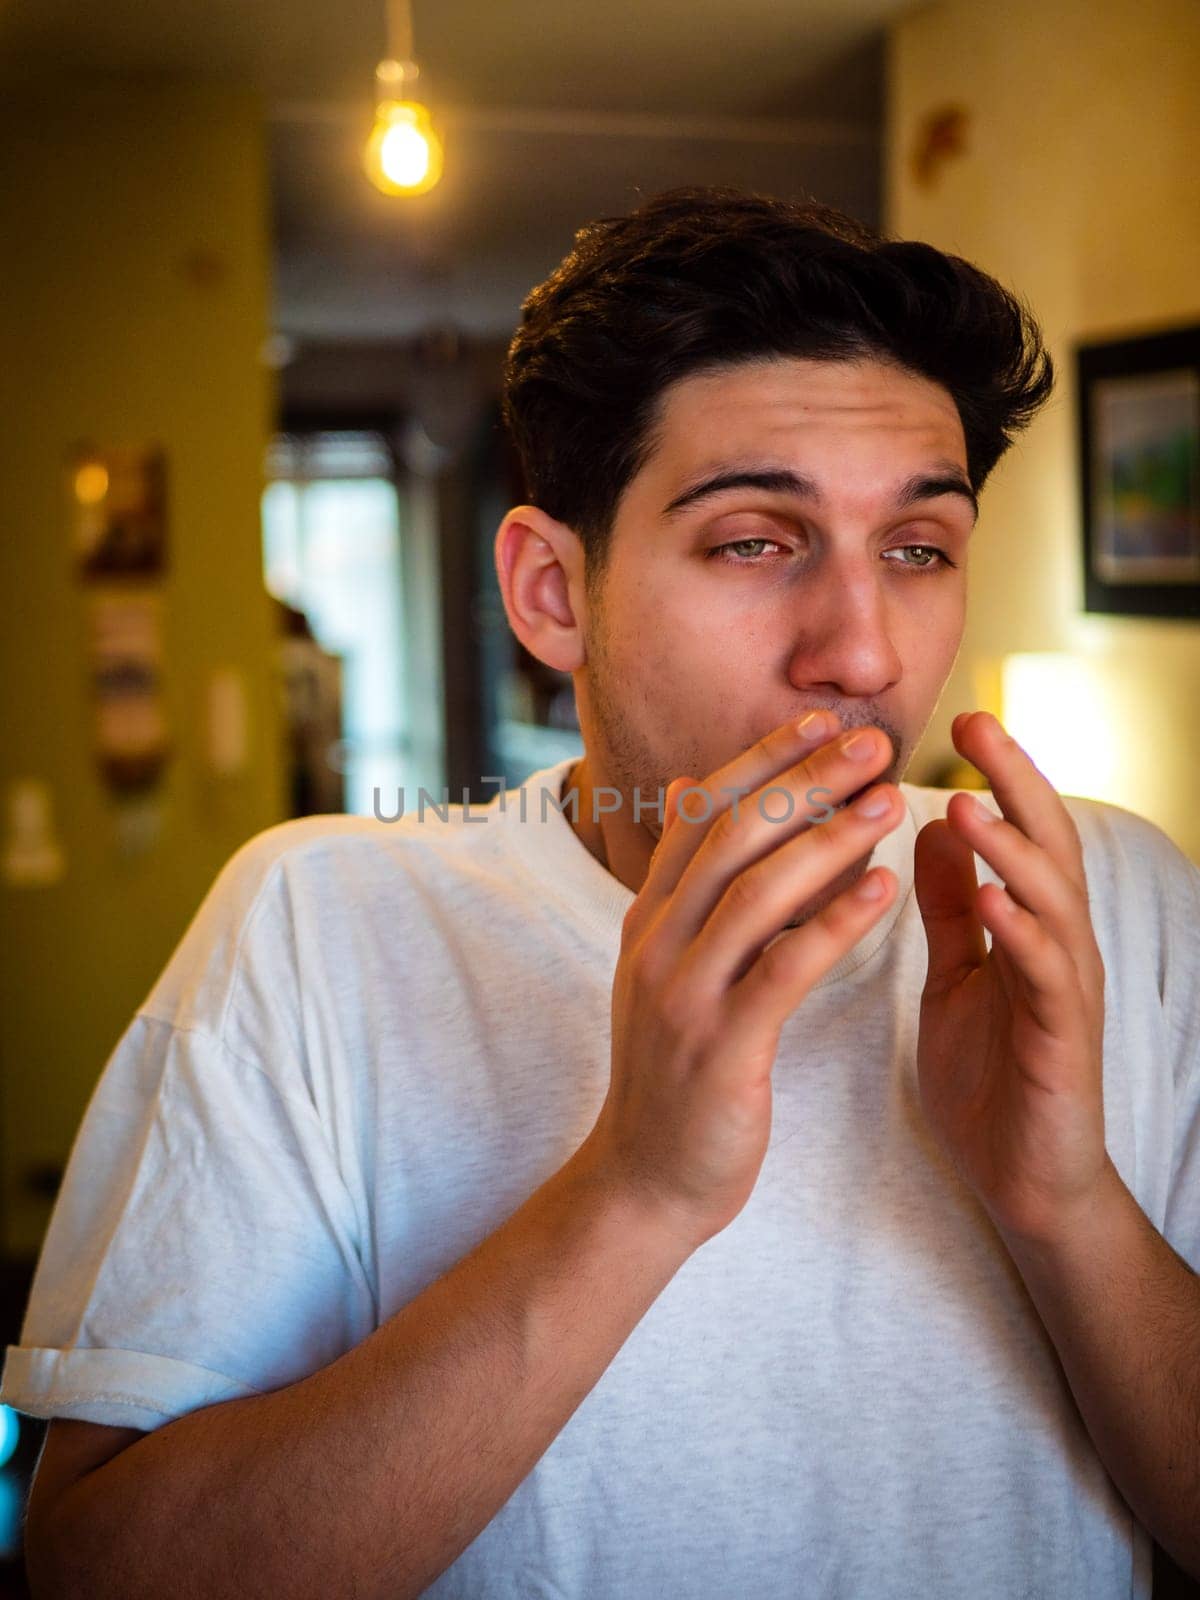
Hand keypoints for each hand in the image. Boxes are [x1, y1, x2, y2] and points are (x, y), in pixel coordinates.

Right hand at [580, 712, 904, 1251]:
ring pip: (756, 893)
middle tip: (871, 741)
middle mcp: (656, 943)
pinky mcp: (720, 1047)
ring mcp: (681, 995)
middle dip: (803, 780)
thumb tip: (701, 796)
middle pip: (732, 837)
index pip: (703, 814)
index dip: (762, 761)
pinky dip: (835, 922)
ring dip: (828, 838)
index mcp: (648, 919)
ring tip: (890, 800)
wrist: (645, 1181)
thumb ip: (691, 889)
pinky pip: (783, 969)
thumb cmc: (679, 1071)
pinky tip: (885, 887)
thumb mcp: (669, 968)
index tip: (820, 721)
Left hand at [912, 710, 1110, 1245]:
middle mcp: (1056, 946)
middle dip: (1015, 782)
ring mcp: (1065, 992)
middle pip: (1046, 845)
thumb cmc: (990, 1075)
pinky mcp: (1062, 1043)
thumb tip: (931, 825)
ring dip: (1014, 850)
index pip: (1016, 832)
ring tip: (971, 805)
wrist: (1023, 1183)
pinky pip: (1049, 977)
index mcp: (1025, 926)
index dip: (995, 775)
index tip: (957, 718)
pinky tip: (995, 902)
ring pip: (1054, 902)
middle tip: (976, 723)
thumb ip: (949, 906)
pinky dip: (1025, 933)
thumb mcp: (956, 976)